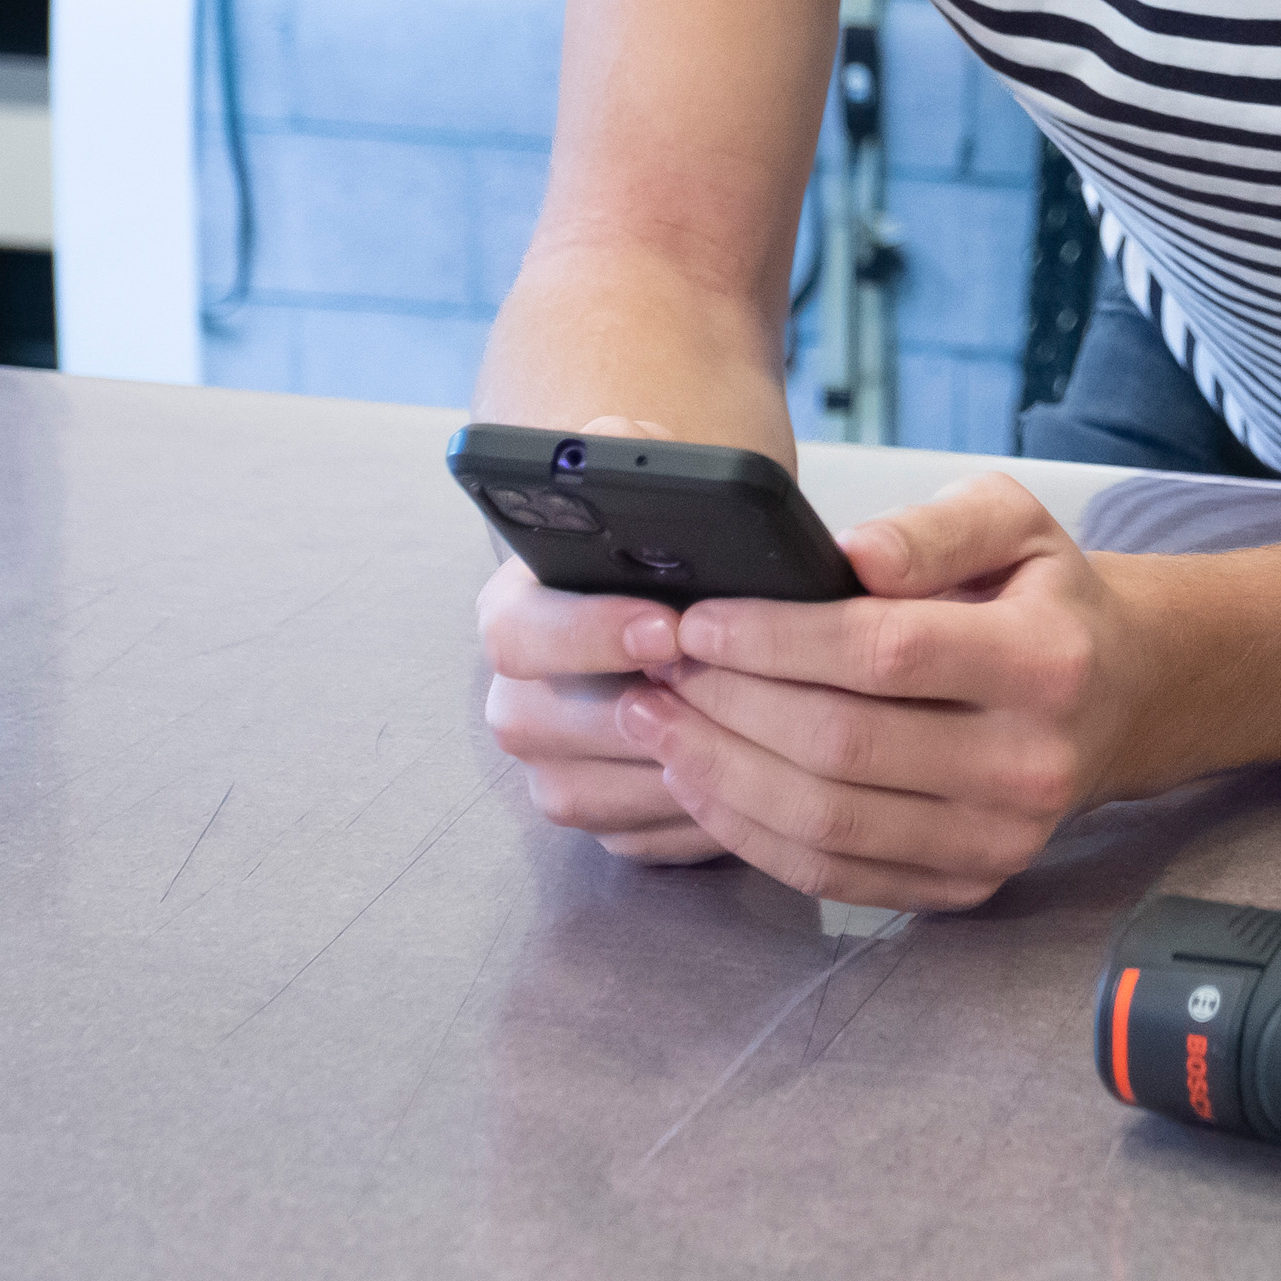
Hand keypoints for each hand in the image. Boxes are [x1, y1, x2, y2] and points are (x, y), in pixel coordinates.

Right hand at [474, 417, 722, 867]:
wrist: (699, 598)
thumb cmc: (676, 540)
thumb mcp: (654, 480)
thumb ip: (631, 453)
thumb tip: (616, 442)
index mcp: (517, 612)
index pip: (519, 634)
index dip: (590, 635)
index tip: (670, 627)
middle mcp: (519, 697)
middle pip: (547, 727)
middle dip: (645, 712)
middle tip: (730, 691)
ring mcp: (556, 766)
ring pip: (594, 793)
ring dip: (676, 770)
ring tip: (763, 734)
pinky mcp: (605, 819)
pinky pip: (637, 839)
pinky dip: (695, 821)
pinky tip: (758, 784)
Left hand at [619, 473, 1133, 911]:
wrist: (1118, 697)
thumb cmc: (1042, 598)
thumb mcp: (1011, 520)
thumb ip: (931, 528)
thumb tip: (852, 555)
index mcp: (1045, 660)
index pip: (888, 654)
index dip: (777, 639)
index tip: (699, 619)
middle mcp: (1031, 764)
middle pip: (844, 747)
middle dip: (729, 706)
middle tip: (657, 670)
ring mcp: (1001, 840)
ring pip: (828, 822)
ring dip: (721, 776)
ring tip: (658, 725)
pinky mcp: (966, 885)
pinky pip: (835, 876)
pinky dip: (752, 835)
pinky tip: (703, 784)